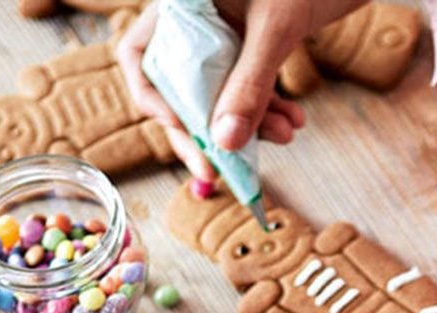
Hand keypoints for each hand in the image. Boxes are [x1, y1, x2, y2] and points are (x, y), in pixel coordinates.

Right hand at [117, 1, 361, 176]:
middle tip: (221, 172)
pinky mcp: (255, 43)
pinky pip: (251, 88)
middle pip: (180, 87)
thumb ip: (250, 85)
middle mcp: (197, 18)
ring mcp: (226, 32)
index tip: (186, 131)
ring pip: (222, 95)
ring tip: (286, 134)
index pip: (140, 55)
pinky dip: (271, 110)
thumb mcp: (275, 29)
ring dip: (251, 124)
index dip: (155, 99)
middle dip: (206, 131)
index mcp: (183, 2)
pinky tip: (295, 121)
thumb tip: (226, 144)